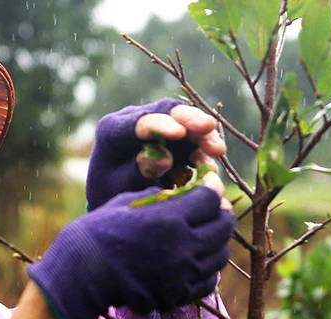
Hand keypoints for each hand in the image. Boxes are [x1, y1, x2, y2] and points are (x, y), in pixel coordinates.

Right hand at [29, 175, 234, 318]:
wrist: (80, 275)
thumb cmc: (97, 233)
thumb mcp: (125, 202)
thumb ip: (158, 198)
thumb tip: (180, 194)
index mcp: (169, 219)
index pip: (210, 199)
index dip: (212, 188)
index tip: (210, 184)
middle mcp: (182, 248)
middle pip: (222, 226)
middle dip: (220, 213)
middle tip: (213, 208)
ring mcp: (181, 275)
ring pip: (219, 255)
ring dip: (217, 241)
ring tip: (205, 235)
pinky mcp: (176, 296)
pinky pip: (208, 282)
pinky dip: (207, 269)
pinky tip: (196, 261)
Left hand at [85, 99, 227, 210]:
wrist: (116, 195)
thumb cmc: (112, 190)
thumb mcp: (120, 185)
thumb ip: (139, 170)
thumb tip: (165, 158)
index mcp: (113, 129)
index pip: (137, 122)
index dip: (159, 125)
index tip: (179, 133)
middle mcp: (138, 120)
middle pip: (167, 112)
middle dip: (190, 119)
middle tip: (208, 127)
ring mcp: (160, 127)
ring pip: (186, 123)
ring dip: (204, 135)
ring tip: (218, 150)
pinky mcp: (177, 139)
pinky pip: (194, 141)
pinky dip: (205, 151)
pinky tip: (212, 164)